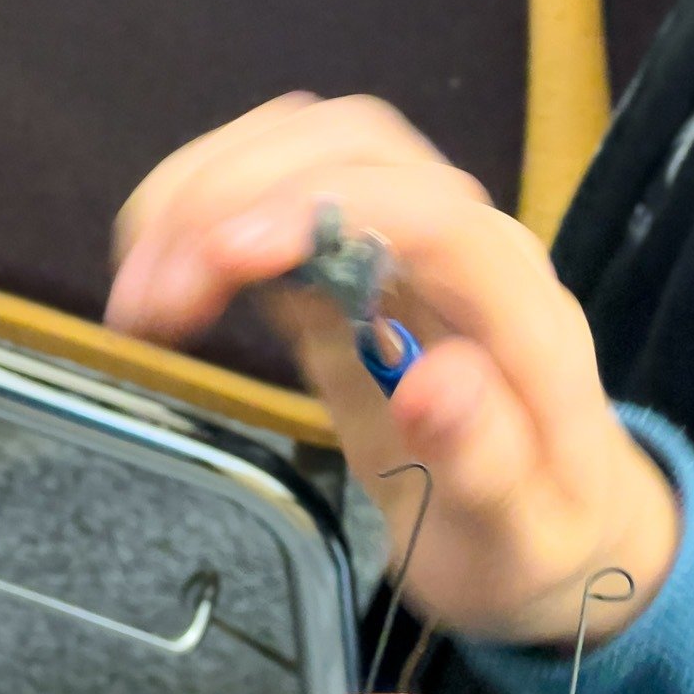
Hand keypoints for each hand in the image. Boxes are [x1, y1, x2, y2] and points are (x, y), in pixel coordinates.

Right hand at [106, 94, 680, 645]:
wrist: (556, 536)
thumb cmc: (540, 544)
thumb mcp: (524, 536)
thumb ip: (488, 462)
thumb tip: (432, 382)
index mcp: (522, 315)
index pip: (433, 211)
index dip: (326, 208)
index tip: (226, 254)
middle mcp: (469, 255)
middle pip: (357, 150)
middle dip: (239, 193)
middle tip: (151, 298)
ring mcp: (409, 250)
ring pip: (308, 155)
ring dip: (207, 196)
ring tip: (137, 298)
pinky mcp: (356, 271)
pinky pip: (282, 203)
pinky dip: (208, 222)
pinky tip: (161, 285)